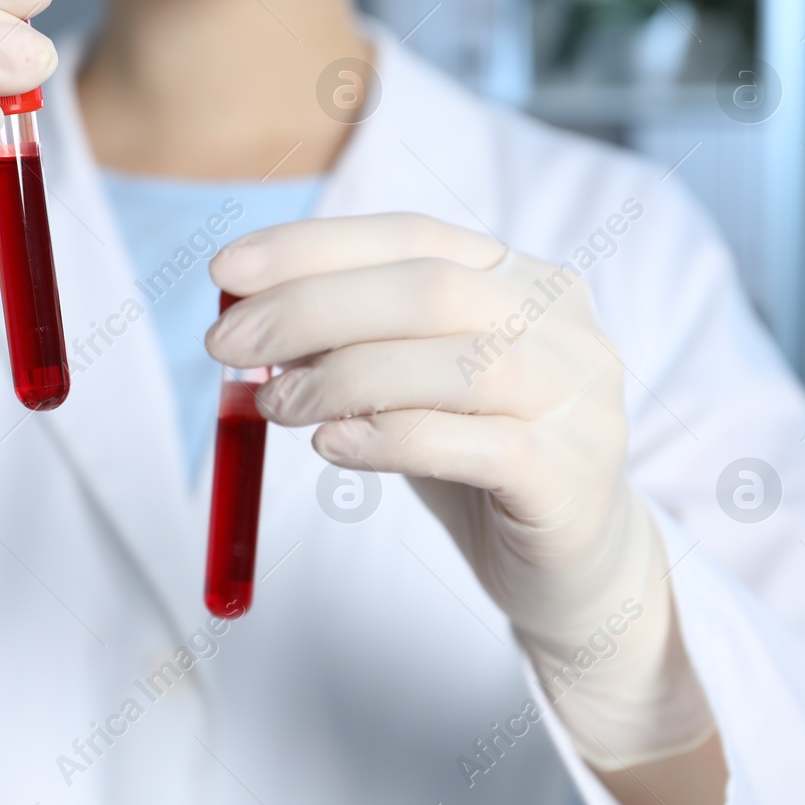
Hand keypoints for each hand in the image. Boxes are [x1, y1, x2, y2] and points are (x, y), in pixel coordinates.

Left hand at [204, 212, 714, 766]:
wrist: (574, 566)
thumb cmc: (475, 459)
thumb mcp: (408, 386)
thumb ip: (350, 346)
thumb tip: (249, 318)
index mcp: (521, 277)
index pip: (408, 237)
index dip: (312, 246)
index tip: (224, 271)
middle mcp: (561, 323)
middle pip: (426, 289)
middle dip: (309, 308)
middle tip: (225, 346)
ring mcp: (579, 398)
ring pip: (453, 363)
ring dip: (341, 378)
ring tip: (273, 407)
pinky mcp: (572, 475)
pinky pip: (475, 445)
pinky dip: (390, 439)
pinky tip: (333, 446)